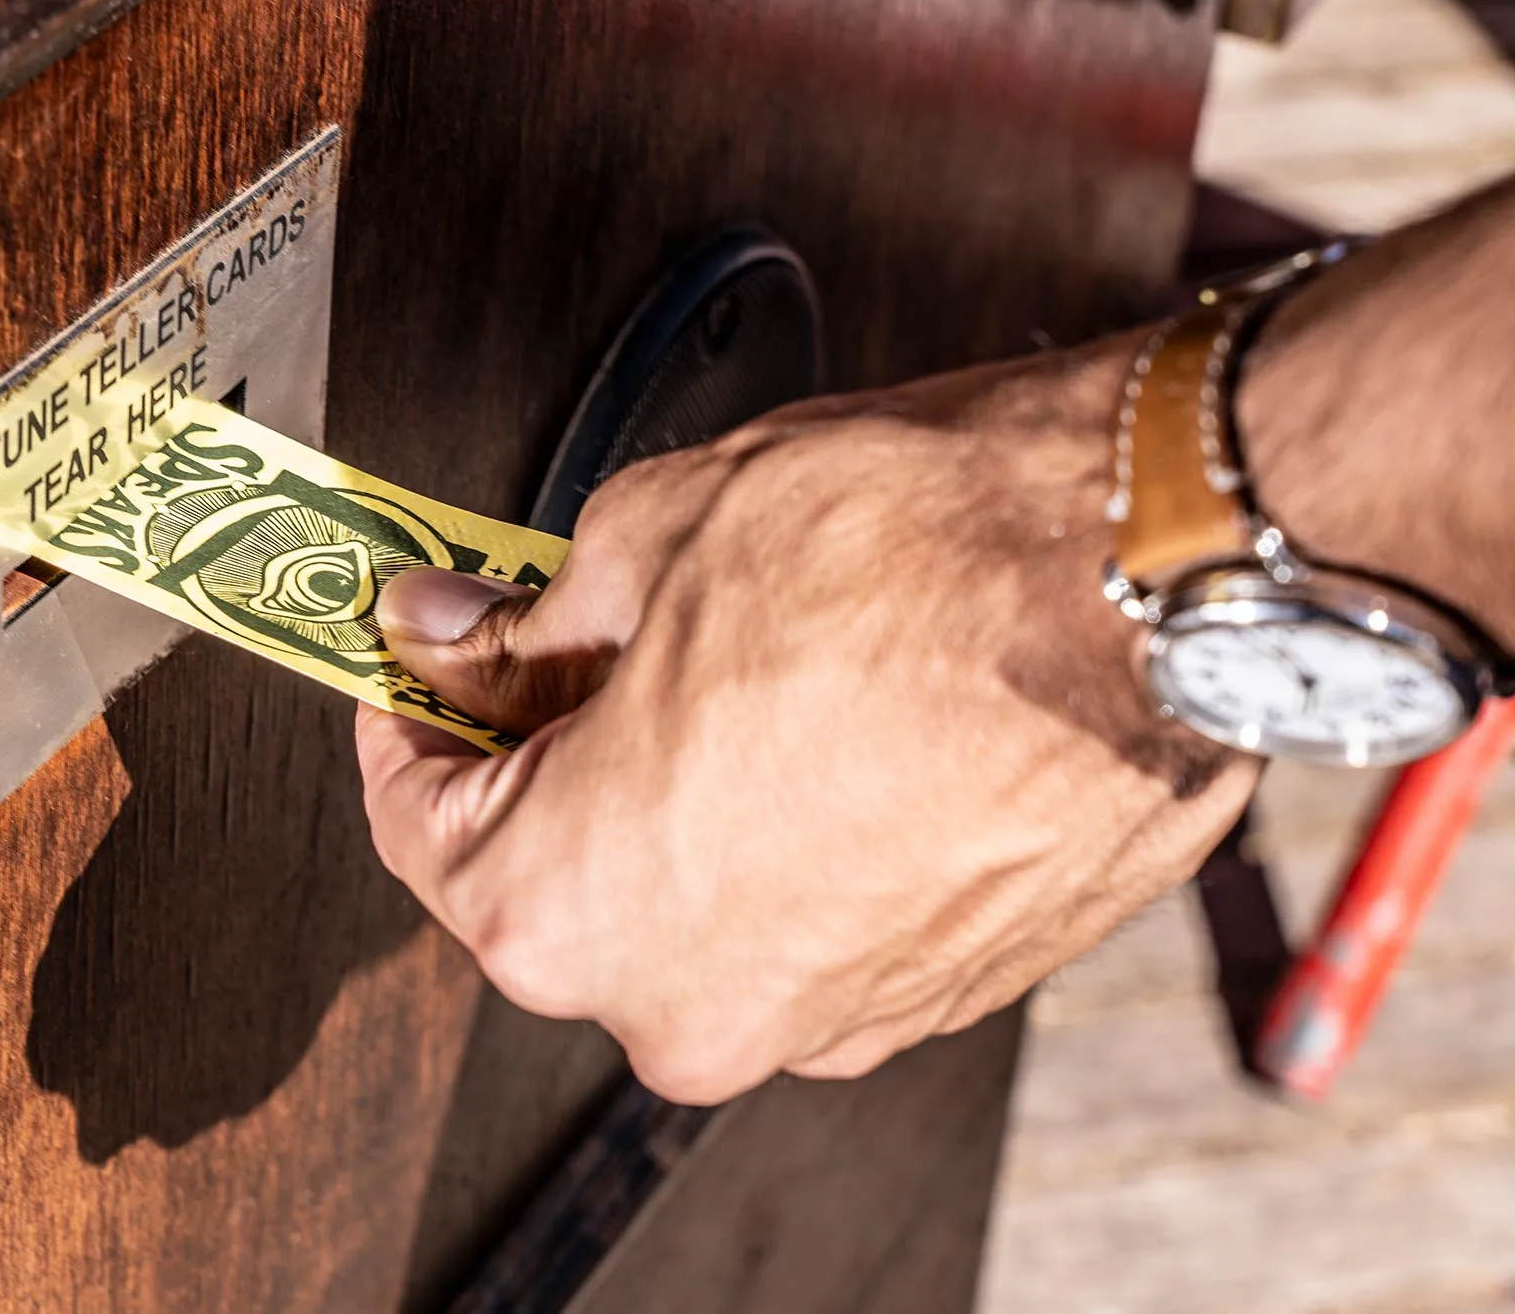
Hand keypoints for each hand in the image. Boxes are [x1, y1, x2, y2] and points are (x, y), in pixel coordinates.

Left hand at [355, 337, 1255, 1102]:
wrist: (1151, 575)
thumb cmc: (911, 553)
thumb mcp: (643, 542)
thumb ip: (519, 625)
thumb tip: (450, 635)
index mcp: (573, 911)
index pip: (420, 831)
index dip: (407, 726)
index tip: (417, 663)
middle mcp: (691, 1008)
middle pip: (554, 883)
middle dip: (539, 759)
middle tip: (552, 643)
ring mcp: (825, 1017)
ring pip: (688, 904)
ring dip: (668, 797)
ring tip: (706, 665)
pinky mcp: (934, 991)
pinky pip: (805, 915)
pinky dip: (779, 834)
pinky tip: (807, 723)